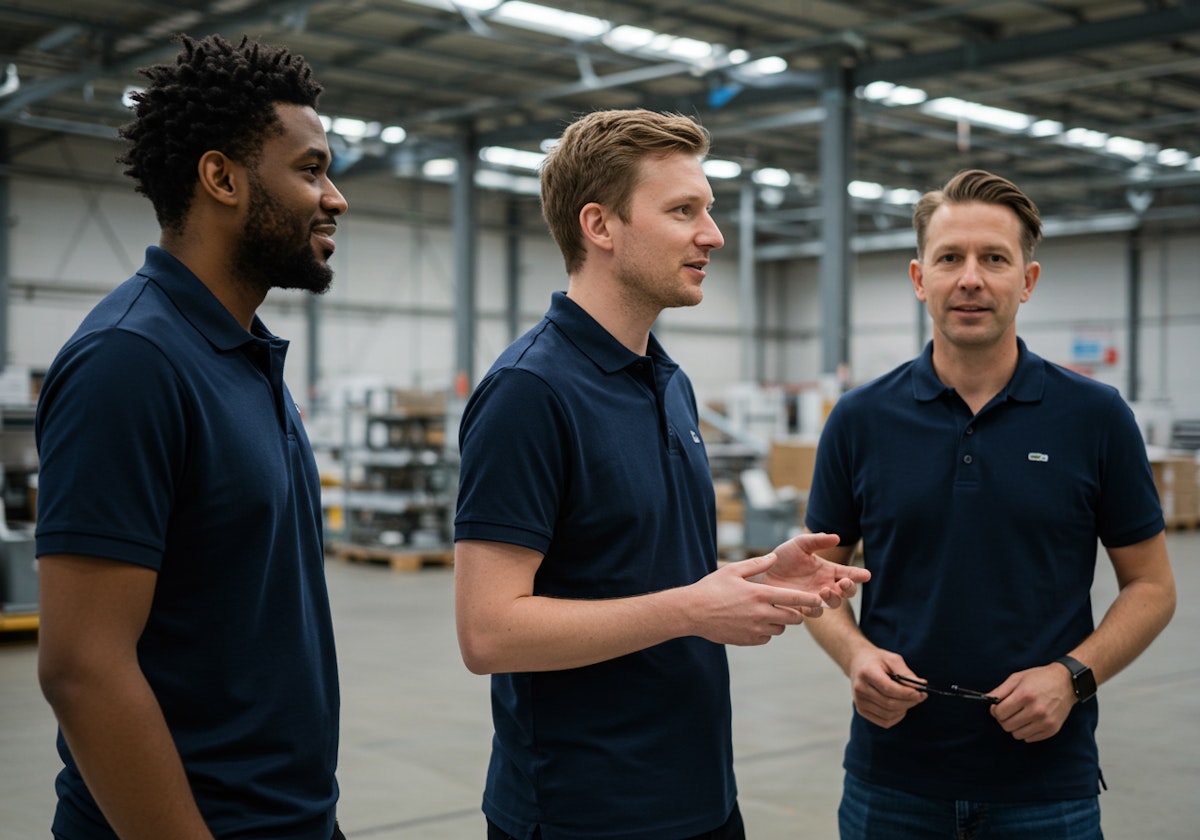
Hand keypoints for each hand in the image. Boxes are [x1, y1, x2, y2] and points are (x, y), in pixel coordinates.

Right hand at [685, 553, 827, 645]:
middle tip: (788, 605)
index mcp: (760, 594)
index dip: (810, 600)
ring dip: (779, 622)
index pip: (795, 599)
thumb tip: (774, 557)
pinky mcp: (748, 640)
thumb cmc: (711, 588)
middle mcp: (761, 614)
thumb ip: (757, 564)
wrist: (692, 612)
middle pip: (793, 618)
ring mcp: (755, 629)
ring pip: (780, 629)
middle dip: (795, 612)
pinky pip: (767, 637)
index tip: (819, 599)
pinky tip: (753, 622)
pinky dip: (765, 631)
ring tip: (765, 612)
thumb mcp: (733, 570)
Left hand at [759, 532, 869, 609]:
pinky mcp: (802, 607)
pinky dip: (815, 608)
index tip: (866, 574)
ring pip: (833, 604)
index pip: (848, 573)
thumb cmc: (782, 558)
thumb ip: (816, 540)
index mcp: (827, 571)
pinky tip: (812, 602)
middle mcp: (825, 586)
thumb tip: (836, 537)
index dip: (858, 575)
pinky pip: (814, 612)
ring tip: (825, 589)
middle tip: (845, 582)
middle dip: (849, 588)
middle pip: (846, 592)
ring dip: (833, 598)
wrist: (761, 573)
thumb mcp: (799, 545)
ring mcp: (815, 598)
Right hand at [848, 650, 926, 728]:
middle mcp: (860, 688)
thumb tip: (922, 685)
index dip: (907, 693)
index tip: (921, 693)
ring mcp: (859, 701)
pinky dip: (897, 717)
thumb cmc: (877, 660)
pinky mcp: (862, 710)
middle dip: (909, 702)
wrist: (857, 663)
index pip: (888, 689)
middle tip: (920, 696)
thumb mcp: (892, 660)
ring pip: (888, 714)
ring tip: (909, 700)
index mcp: (867, 672)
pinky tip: (900, 707)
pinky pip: (885, 721)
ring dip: (904, 709)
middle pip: (889, 703)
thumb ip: (907, 673)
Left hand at [988, 664, 1076, 741]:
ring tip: (1019, 715)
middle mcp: (1036, 710)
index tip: (997, 707)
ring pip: (1017, 735)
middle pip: (1006, 726)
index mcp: (1025, 695)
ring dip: (1014, 726)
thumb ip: (1000, 690)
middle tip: (1008, 711)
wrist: (1066, 683)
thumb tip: (987, 700)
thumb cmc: (1039, 678)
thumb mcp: (1017, 678)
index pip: (999, 713)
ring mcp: (1045, 722)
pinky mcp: (1052, 730)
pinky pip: (1029, 738)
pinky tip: (1030, 720)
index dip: (995, 710)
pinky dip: (1026, 731)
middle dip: (1003, 719)